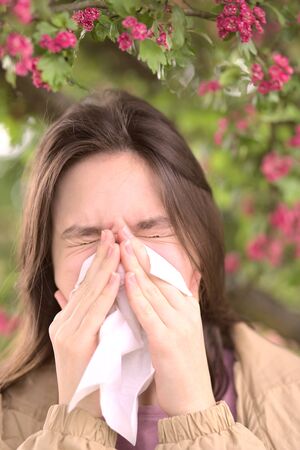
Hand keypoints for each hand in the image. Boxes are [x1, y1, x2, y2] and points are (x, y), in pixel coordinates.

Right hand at [49, 229, 120, 417]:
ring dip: (105, 267)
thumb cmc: (92, 374)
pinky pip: (93, 312)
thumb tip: (74, 292)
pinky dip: (105, 292)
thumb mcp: (86, 341)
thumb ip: (83, 316)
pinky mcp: (74, 342)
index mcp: (67, 320)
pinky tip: (116, 277)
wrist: (82, 410)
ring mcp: (66, 331)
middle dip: (102, 256)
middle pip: (86, 283)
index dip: (99, 262)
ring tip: (117, 246)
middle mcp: (64, 322)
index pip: (85, 285)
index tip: (112, 240)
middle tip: (113, 231)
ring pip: (89, 293)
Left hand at [118, 226, 215, 416]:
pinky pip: (150, 313)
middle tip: (119, 225)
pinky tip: (128, 277)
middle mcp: (184, 310)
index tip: (126, 231)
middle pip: (156, 273)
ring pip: (152, 288)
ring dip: (134, 264)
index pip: (163, 271)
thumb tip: (193, 272)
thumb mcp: (188, 326)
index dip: (144, 250)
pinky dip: (138, 294)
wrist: (194, 401)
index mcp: (187, 306)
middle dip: (136, 248)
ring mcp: (178, 324)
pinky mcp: (167, 342)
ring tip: (120, 242)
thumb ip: (190, 297)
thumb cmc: (183, 365)